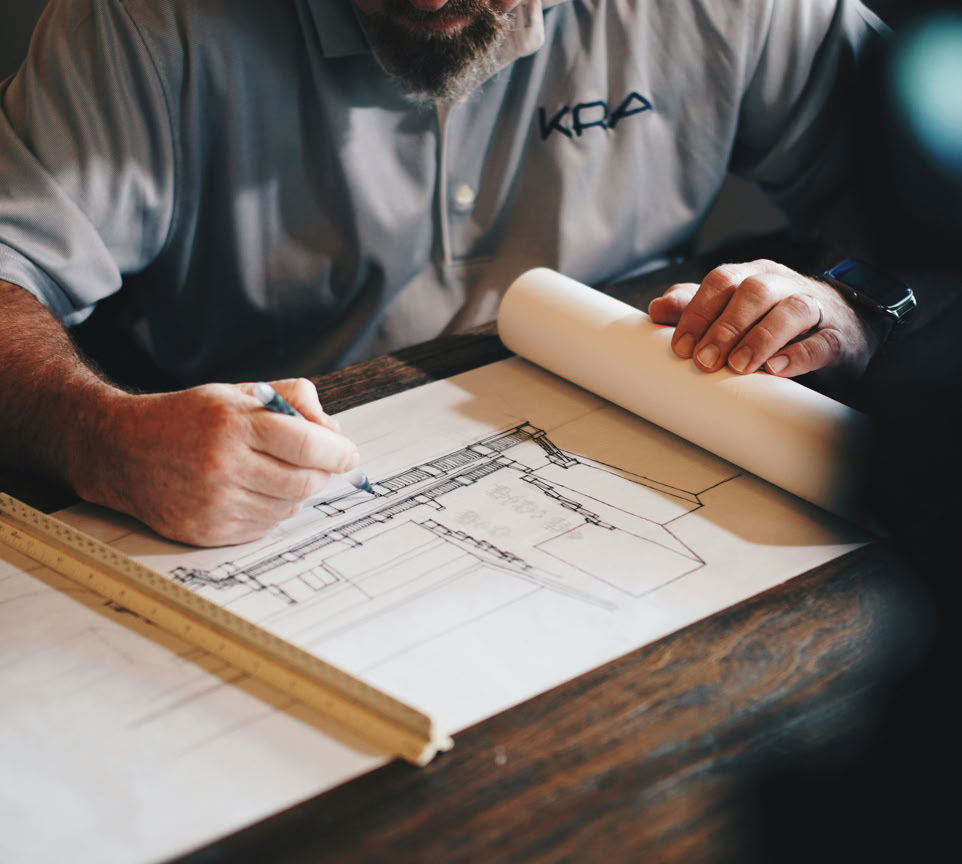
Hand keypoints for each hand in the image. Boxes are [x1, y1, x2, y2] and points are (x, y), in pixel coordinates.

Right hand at [70, 378, 358, 545]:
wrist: (123, 450)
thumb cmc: (187, 418)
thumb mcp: (237, 392)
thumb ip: (292, 399)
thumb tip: (333, 430)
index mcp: (233, 424)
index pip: (308, 445)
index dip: (338, 452)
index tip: (349, 455)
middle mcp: (223, 466)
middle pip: (305, 482)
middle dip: (321, 473)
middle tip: (317, 463)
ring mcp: (214, 503)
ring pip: (288, 508)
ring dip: (295, 493)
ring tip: (276, 473)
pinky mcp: (207, 531)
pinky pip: (264, 527)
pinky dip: (271, 511)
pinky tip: (255, 492)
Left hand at [647, 259, 879, 377]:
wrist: (840, 326)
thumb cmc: (771, 318)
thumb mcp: (732, 309)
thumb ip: (695, 307)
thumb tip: (656, 309)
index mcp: (751, 275)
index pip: (721, 281)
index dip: (698, 312)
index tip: (680, 347)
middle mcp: (782, 284)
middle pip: (753, 292)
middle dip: (724, 327)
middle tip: (704, 360)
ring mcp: (814, 307)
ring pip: (789, 310)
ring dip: (759, 338)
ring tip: (738, 366)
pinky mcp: (836, 336)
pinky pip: (821, 341)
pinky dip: (798, 355)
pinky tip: (777, 369)